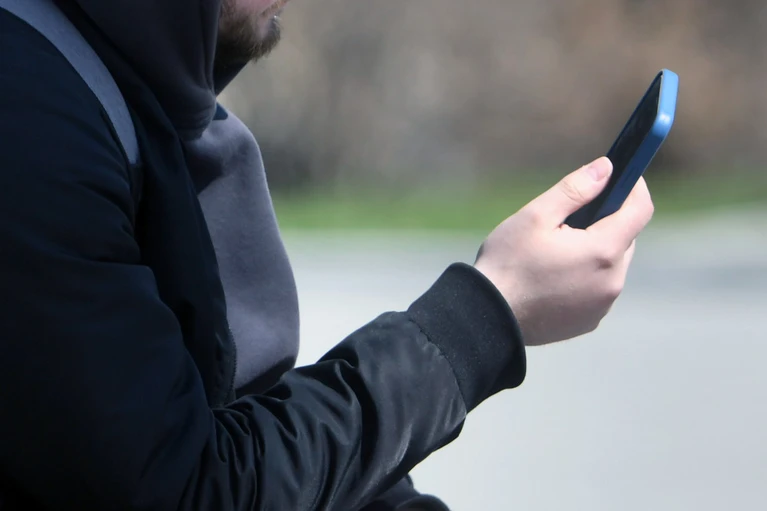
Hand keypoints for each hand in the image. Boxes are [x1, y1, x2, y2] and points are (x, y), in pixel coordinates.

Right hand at [474, 157, 653, 345]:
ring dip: (596, 251)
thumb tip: (606, 167)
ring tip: (557, 250)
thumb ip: (575, 189)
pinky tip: (554, 277)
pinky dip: (586, 277)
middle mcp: (612, 281)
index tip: (623, 176)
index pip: (640, 211)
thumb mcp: (536, 215)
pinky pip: (598, 289)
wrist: (487, 317)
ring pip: (612, 266)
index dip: (635, 188)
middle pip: (625, 239)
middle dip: (608, 222)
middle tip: (573, 216)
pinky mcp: (589, 321)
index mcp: (603, 251)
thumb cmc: (507, 262)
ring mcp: (602, 305)